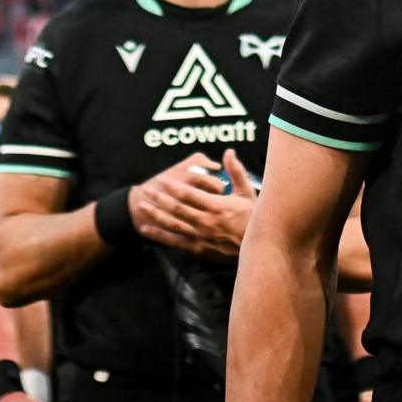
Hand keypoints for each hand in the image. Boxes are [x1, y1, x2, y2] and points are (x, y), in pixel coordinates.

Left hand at [131, 151, 257, 259]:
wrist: (259, 246)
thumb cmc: (254, 218)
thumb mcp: (248, 192)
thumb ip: (236, 172)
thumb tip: (228, 152)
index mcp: (217, 206)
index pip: (189, 194)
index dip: (174, 186)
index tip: (163, 179)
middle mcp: (205, 221)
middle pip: (176, 208)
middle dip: (159, 198)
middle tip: (146, 189)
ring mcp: (200, 236)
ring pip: (172, 224)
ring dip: (155, 214)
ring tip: (142, 206)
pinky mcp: (198, 249)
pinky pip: (174, 241)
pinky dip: (159, 236)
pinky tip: (146, 229)